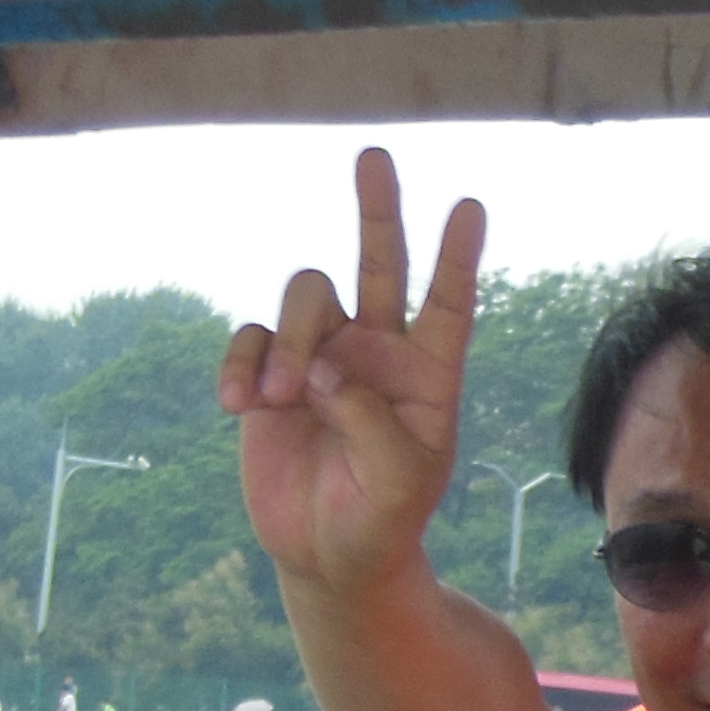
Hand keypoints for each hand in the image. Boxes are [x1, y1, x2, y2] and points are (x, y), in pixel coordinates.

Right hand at [217, 148, 486, 605]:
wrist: (328, 554)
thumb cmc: (379, 519)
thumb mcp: (394, 480)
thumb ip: (367, 419)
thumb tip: (322, 367)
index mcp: (427, 375)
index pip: (448, 305)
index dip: (457, 257)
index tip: (470, 206)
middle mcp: (377, 351)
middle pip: (380, 263)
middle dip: (378, 211)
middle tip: (375, 156)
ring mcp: (322, 355)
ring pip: (305, 297)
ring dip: (287, 341)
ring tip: (276, 398)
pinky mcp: (270, 370)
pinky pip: (250, 336)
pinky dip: (241, 364)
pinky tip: (239, 406)